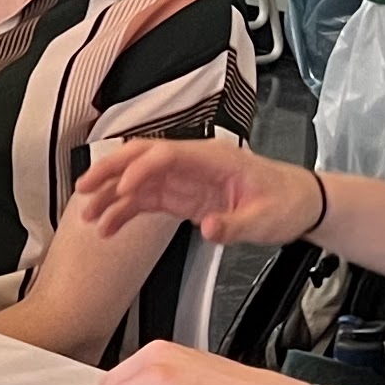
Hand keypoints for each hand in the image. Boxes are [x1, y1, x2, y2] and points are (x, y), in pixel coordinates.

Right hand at [67, 136, 324, 249]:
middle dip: (109, 171)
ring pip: (137, 180)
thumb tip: (208, 228)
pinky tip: (110, 226)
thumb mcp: (266, 219)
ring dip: (110, 194)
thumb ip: (235, 224)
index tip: (122, 190)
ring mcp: (185, 180)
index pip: (166, 156)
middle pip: (141, 158)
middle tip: (85, 189)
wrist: (299, 203)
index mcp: (212, 159)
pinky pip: (146, 200)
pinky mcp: (182, 196)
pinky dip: (125, 211)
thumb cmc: (286, 201)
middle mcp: (193, 164)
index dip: (140, 171)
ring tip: (89, 215)